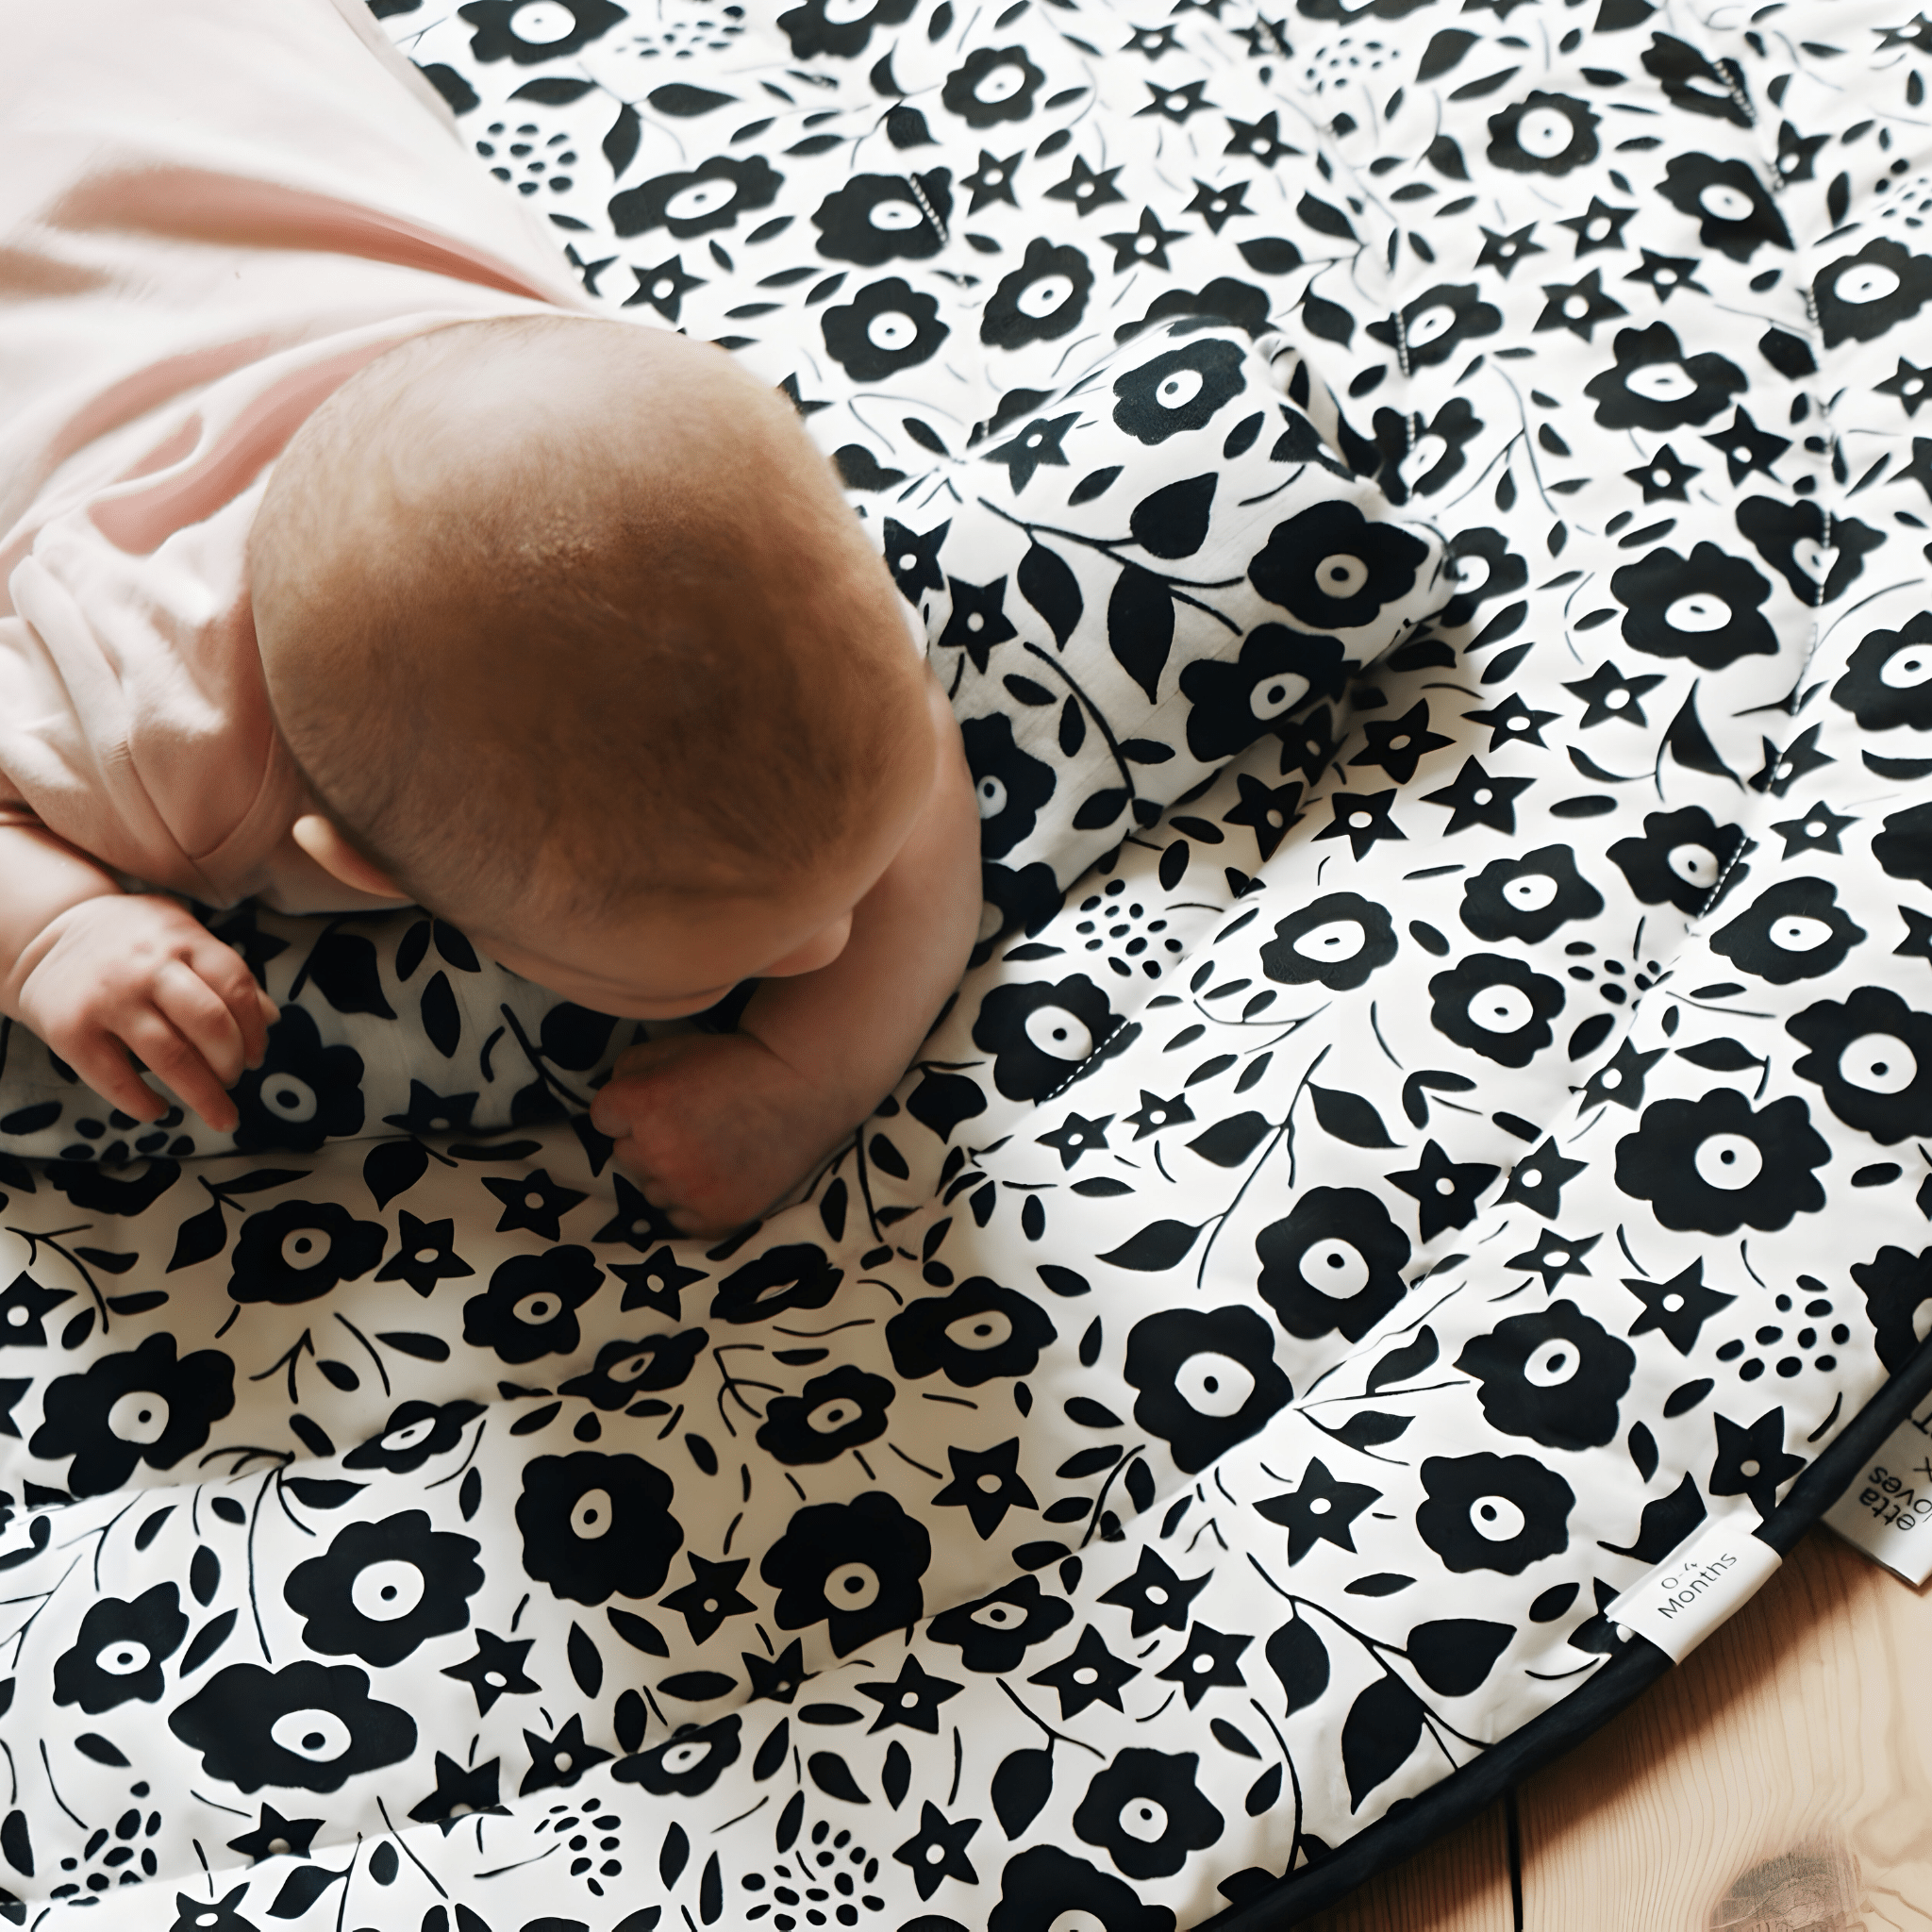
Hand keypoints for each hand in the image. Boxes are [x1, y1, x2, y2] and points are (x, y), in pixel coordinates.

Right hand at [7, 895, 278, 1132]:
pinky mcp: (71, 1030)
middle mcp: (148, 967)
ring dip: (203, 1094)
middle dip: (232, 1064)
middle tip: (234, 1081)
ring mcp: (109, 999)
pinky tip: (158, 1110)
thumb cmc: (133, 942)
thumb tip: (272, 1019)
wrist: (47, 934)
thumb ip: (226, 973)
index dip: (255, 1031)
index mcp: (184, 941)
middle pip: (210, 1025)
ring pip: (170, 1057)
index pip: (237, 987)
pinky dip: (144, 1104)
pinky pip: (116, 1079)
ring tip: (219, 1112)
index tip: (256, 1057)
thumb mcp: (182, 937)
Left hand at [589, 1032, 857, 1236]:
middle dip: (648, 1139)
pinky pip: (680, 1218)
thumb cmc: (736, 1062)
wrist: (803, 1086)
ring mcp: (687, 1191)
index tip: (661, 1099)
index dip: (630, 1105)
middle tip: (691, 1122)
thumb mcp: (673, 1047)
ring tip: (710, 1149)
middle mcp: (658, 1153)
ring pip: (652, 1189)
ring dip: (669, 1173)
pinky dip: (692, 1202)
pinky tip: (719, 1176)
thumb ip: (627, 1070)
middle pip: (625, 1154)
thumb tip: (612, 1103)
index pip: (603, 1117)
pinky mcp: (715, 1219)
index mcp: (642, 1105)